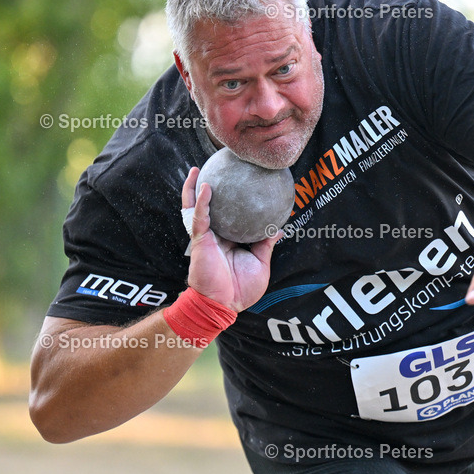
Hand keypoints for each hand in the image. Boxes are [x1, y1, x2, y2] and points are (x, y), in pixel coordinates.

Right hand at [182, 167, 279, 311]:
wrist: (224, 305)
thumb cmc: (240, 289)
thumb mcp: (260, 263)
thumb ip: (266, 244)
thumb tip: (280, 228)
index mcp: (227, 239)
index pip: (227, 214)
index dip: (229, 199)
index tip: (237, 181)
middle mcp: (214, 234)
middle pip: (206, 206)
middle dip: (204, 187)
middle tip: (211, 168)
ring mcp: (205, 236)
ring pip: (195, 207)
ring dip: (193, 188)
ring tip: (196, 169)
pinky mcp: (199, 240)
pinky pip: (199, 217)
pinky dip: (201, 201)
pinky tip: (205, 187)